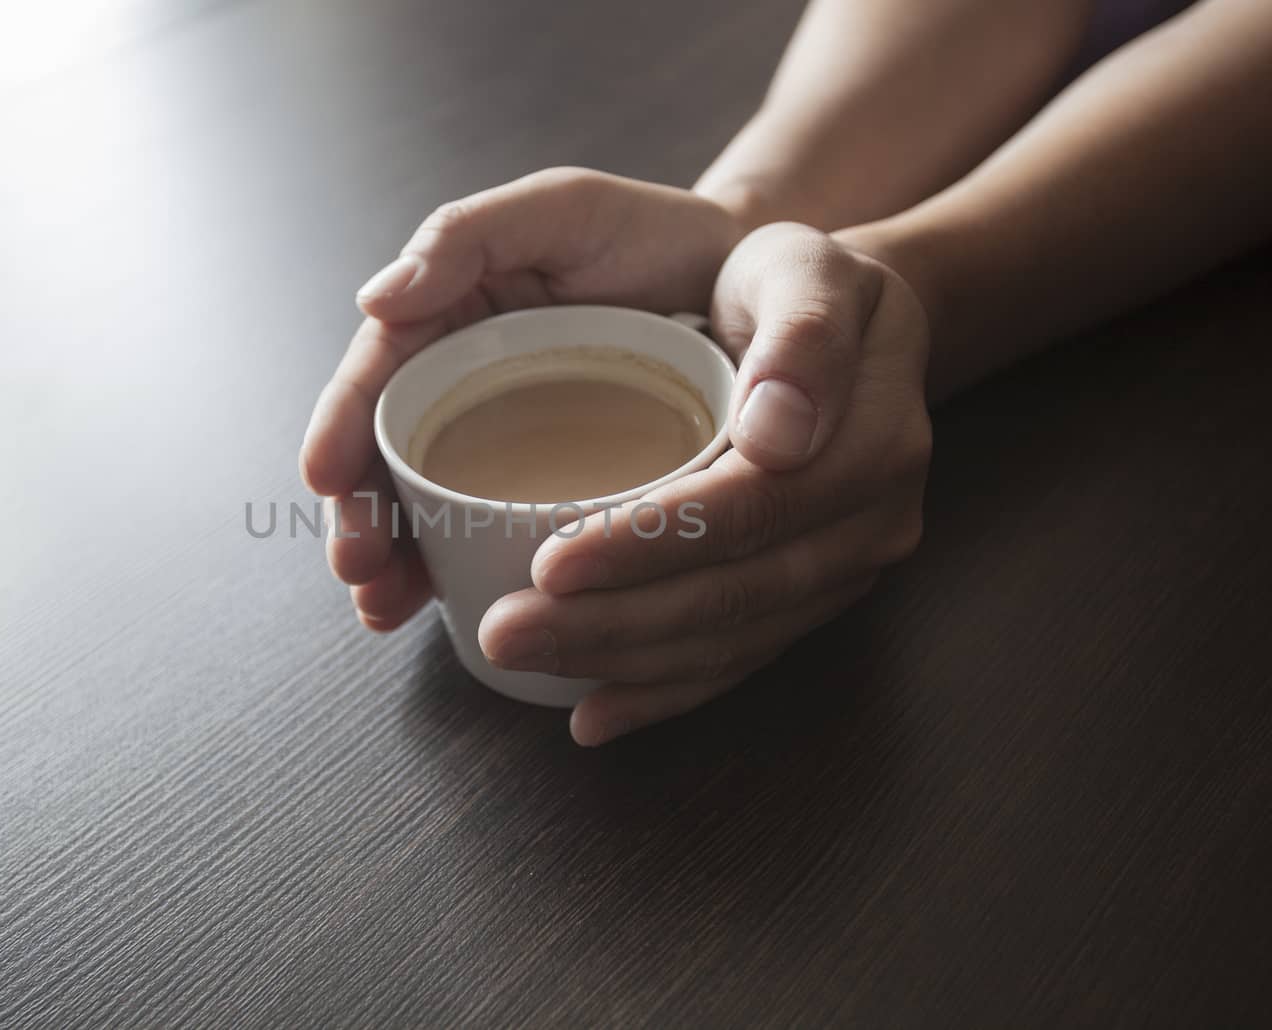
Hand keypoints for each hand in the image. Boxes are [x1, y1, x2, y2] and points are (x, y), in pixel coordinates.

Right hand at [300, 168, 750, 629]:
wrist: (743, 281)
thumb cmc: (651, 232)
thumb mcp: (559, 208)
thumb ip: (468, 236)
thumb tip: (377, 299)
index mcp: (449, 311)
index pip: (377, 371)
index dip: (342, 423)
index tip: (324, 476)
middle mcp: (462, 377)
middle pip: (387, 453)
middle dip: (359, 513)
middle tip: (357, 566)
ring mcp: (502, 436)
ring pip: (426, 503)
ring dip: (395, 559)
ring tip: (382, 607)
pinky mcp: (547, 482)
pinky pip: (489, 530)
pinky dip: (455, 570)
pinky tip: (438, 608)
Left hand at [478, 223, 931, 744]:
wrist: (847, 325)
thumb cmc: (796, 283)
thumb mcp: (803, 268)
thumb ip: (800, 334)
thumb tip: (775, 434)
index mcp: (871, 438)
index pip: (750, 507)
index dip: (649, 543)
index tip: (550, 561)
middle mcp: (871, 518)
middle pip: (736, 592)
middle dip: (613, 623)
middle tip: (506, 630)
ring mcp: (846, 567)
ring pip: (732, 638)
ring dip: (622, 662)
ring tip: (522, 656)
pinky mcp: (814, 595)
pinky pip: (741, 659)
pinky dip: (663, 692)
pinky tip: (591, 712)